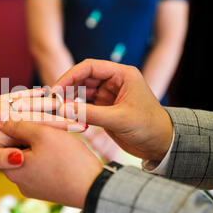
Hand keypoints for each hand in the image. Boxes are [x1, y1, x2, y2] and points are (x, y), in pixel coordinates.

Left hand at [0, 88, 83, 194]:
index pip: (38, 126)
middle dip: (60, 112)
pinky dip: (29, 94)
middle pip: (37, 110)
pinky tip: (38, 91)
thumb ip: (0, 158)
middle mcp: (1, 113)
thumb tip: (22, 158)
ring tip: (69, 99)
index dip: (61, 126)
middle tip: (83, 111)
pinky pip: (15, 96)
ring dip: (48, 101)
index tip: (82, 126)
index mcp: (2, 129)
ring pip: (27, 101)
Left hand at [0, 116, 102, 208]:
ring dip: (42, 145)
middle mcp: (18, 181)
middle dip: (32, 135)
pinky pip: (42, 169)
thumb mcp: (43, 135)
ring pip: (32, 158)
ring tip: (58, 136)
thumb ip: (18, 125)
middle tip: (48, 124)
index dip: (19, 124)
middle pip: (19, 148)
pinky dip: (49, 158)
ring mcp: (33, 188)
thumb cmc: (69, 160)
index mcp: (11, 168)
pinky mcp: (47, 190)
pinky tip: (62, 151)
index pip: (5, 140)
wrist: (95, 190)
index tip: (32, 116)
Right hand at [52, 59, 173, 161]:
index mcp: (122, 75)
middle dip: (67, 87)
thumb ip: (90, 114)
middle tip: (52, 99)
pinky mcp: (105, 109)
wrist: (161, 145)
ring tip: (56, 107)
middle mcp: (114, 81)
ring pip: (82, 91)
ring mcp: (109, 95)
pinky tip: (66, 114)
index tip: (56, 89)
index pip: (90, 67)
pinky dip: (75, 108)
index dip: (70, 76)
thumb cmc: (148, 127)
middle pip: (83, 77)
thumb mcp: (119, 119)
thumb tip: (62, 109)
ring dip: (69, 98)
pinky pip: (85, 105)